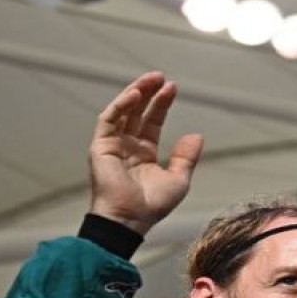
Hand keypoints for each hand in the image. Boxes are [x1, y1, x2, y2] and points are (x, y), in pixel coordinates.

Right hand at [88, 72, 202, 234]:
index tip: (173, 88)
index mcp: (144, 154)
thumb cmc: (152, 206)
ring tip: (151, 79)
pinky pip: (108, 120)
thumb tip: (196, 135)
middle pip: (137, 112)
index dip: (161, 104)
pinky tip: (135, 94)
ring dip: (135, 93)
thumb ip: (186, 157)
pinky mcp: (100, 147)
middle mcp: (127, 147)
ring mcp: (112, 145)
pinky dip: (120, 105)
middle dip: (149, 93)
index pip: (152, 122)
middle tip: (161, 77)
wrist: (131, 220)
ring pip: (122, 111)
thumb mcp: (178, 179)